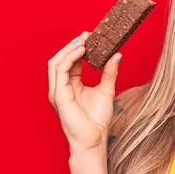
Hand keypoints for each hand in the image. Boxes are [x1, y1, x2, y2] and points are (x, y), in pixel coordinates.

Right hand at [48, 31, 121, 154]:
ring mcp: (57, 91)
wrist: (94, 139)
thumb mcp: (107, 90)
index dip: (79, 47)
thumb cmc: (97, 120)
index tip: (92, 36)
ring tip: (85, 40)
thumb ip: (109, 72)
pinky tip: (82, 51)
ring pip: (57, 62)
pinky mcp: (59, 95)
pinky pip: (60, 71)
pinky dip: (70, 58)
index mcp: (71, 85)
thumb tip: (117, 55)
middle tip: (88, 34)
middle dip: (73, 45)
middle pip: (61, 59)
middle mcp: (61, 87)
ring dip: (70, 48)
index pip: (71, 61)